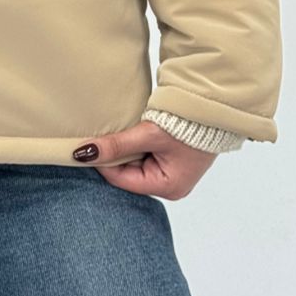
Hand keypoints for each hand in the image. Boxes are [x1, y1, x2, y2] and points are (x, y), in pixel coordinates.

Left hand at [72, 121, 215, 198]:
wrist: (211, 108)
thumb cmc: (187, 125)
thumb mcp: (149, 135)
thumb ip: (116, 144)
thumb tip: (84, 153)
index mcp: (168, 187)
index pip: (122, 180)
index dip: (102, 162)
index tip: (85, 147)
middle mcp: (170, 186)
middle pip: (127, 173)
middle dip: (114, 156)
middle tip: (99, 137)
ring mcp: (172, 174)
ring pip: (134, 164)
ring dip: (124, 149)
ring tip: (117, 132)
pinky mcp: (172, 161)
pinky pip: (144, 156)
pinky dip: (135, 145)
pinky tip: (129, 133)